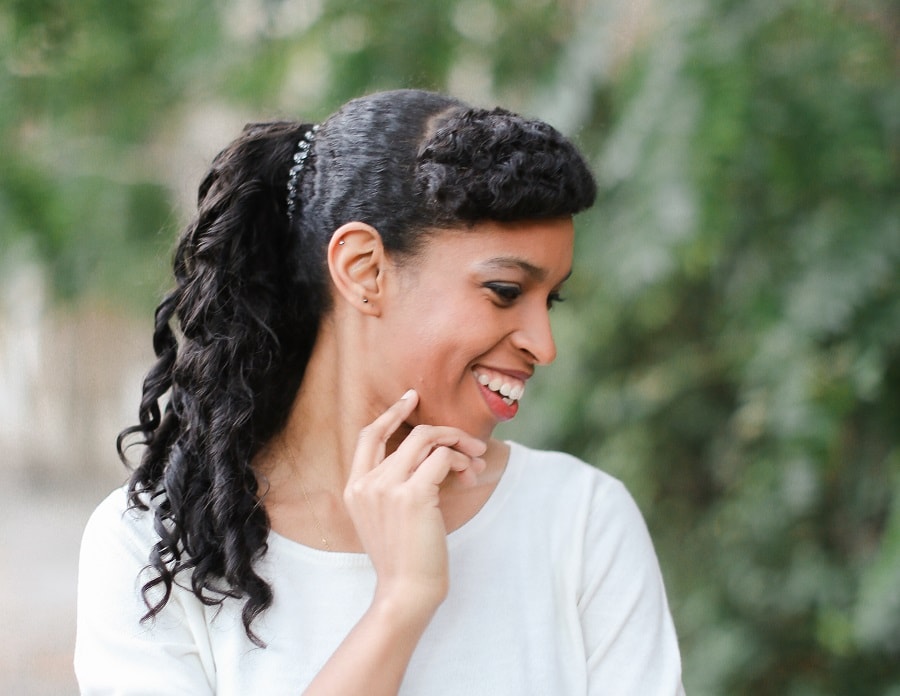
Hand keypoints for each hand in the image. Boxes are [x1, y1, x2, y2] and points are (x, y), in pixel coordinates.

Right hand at [344, 389, 486, 609]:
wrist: (406, 591)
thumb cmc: (405, 559)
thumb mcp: (387, 517)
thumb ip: (393, 485)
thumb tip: (432, 454)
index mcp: (354, 487)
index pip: (368, 435)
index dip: (392, 413)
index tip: (412, 398)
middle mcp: (366, 483)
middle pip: (411, 435)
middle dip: (447, 434)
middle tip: (472, 446)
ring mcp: (387, 487)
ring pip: (429, 440)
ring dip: (460, 447)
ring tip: (476, 465)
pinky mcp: (412, 494)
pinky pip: (444, 458)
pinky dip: (462, 463)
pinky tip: (470, 479)